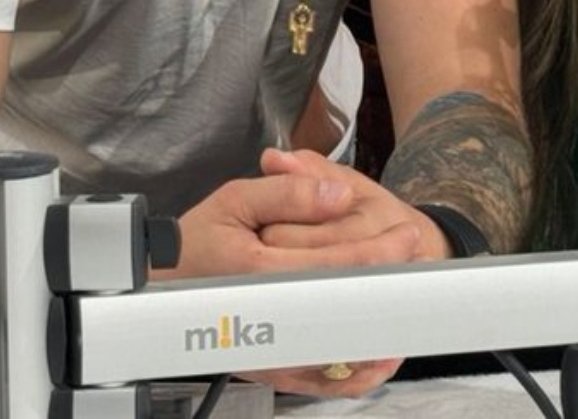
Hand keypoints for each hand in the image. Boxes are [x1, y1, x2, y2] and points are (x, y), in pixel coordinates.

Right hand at [168, 149, 424, 397]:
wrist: (157, 291)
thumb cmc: (195, 244)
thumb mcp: (234, 200)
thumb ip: (288, 194)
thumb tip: (339, 194)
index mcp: (256, 271)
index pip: (334, 263)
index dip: (378, 250)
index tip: (407, 235)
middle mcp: (266, 320)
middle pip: (347, 305)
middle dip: (390, 281)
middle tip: (419, 258)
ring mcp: (272, 354)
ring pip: (343, 351)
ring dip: (385, 326)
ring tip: (411, 298)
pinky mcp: (275, 373)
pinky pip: (329, 383)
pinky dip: (363, 371)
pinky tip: (385, 352)